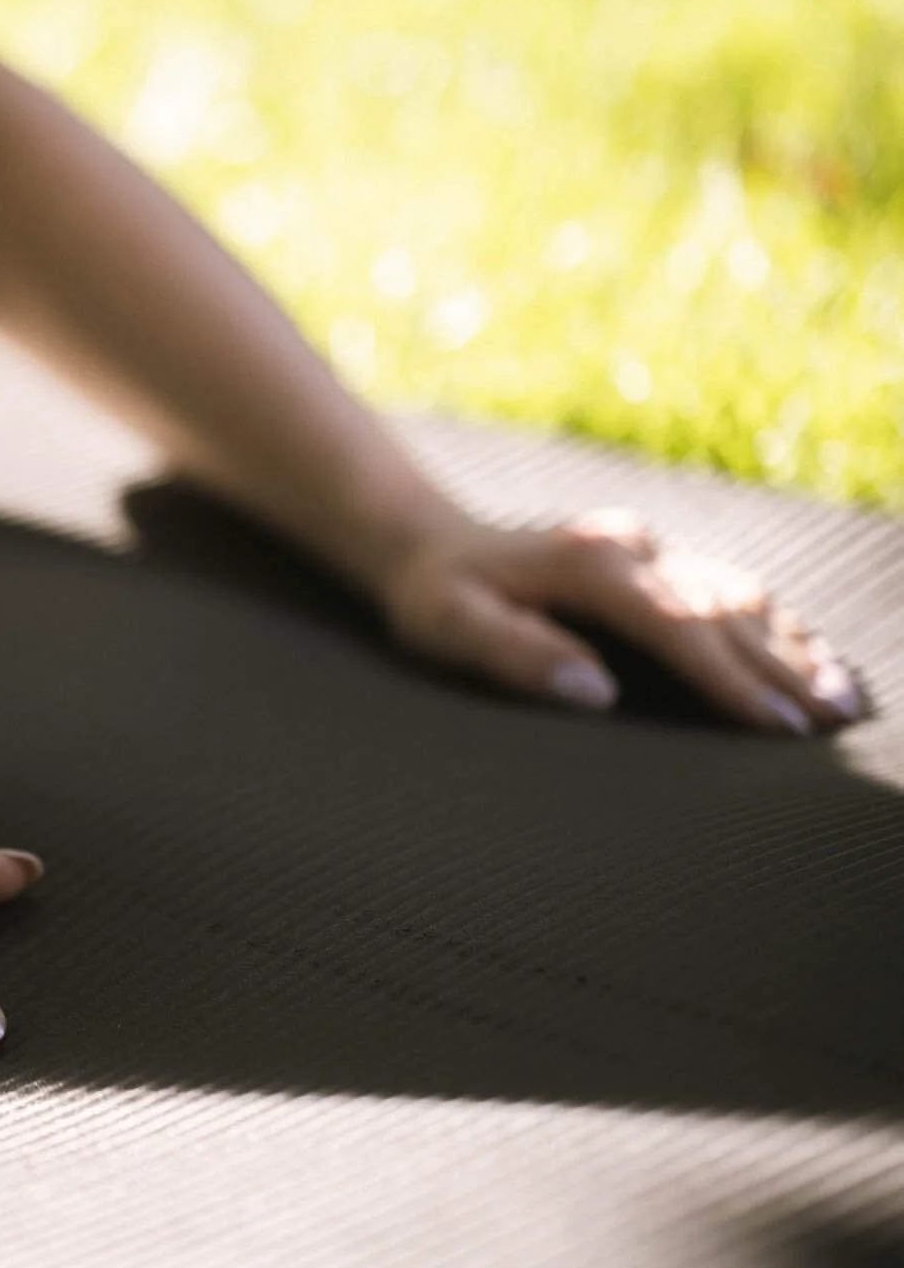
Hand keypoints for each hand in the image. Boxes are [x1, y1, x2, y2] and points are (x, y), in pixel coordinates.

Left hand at [374, 506, 861, 734]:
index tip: (777, 725)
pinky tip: (809, 657)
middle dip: (783, 669)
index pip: (677, 628)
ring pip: (738, 595)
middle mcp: (629, 549)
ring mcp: (645, 548)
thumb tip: (597, 693)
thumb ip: (516, 656)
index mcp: (588, 568)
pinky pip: (728, 587)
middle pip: (723, 611)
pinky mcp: (651, 557)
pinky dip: (776, 624)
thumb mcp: (447, 628)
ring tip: (842, 699)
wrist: (425, 541)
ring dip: (793, 645)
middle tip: (832, 723)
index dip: (730, 679)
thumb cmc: (433, 598)